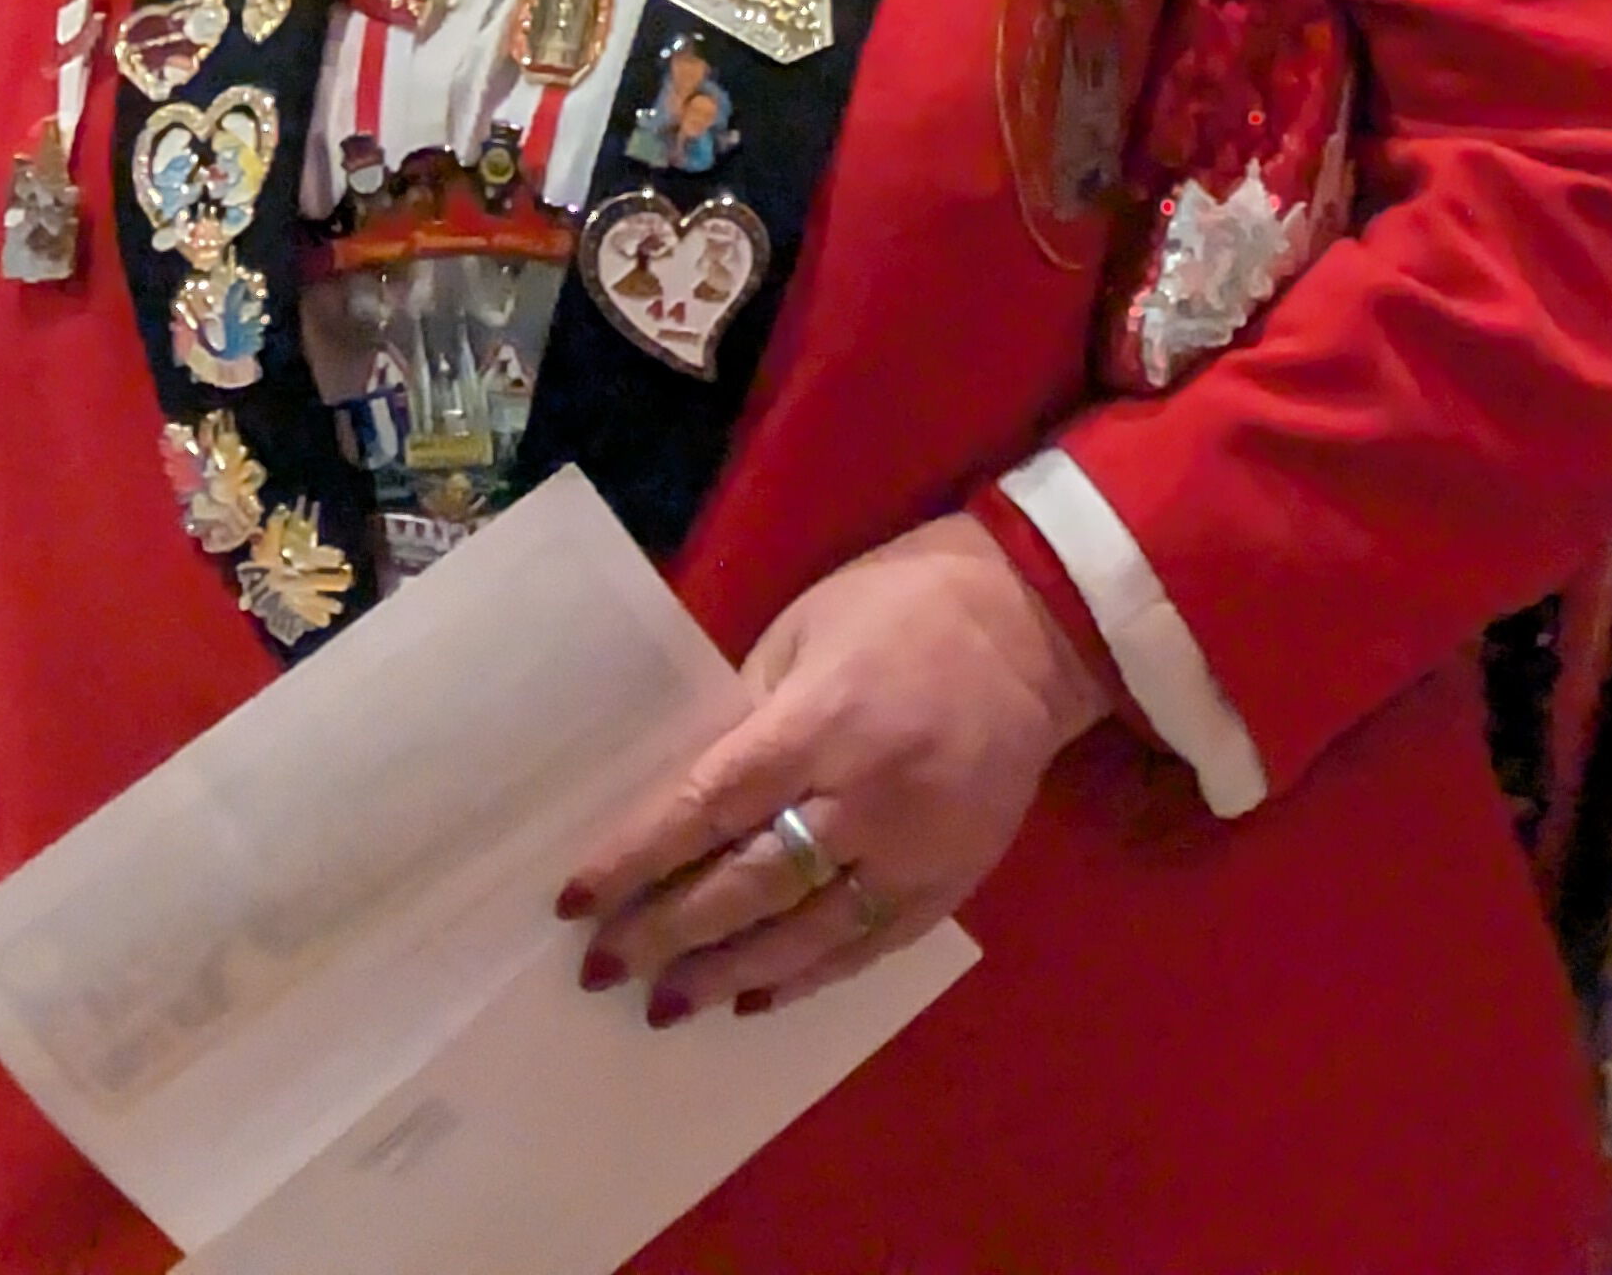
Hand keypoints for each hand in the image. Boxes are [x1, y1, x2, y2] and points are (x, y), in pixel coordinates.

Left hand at [556, 514, 1113, 1023]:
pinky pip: (869, 945)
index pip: (708, 806)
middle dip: (666, 931)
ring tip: (665, 1003)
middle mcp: (867, 795)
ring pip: (807, 932)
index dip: (637, 860)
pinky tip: (754, 997)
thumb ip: (746, 718)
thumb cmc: (900, 606)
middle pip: (750, 883)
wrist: (1036, 623)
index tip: (575, 902)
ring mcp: (917, 847)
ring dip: (727, 973)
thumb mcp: (803, 633)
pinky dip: (807, 976)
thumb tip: (680, 805)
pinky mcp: (954, 879)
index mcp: (822, 720)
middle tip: (602, 969)